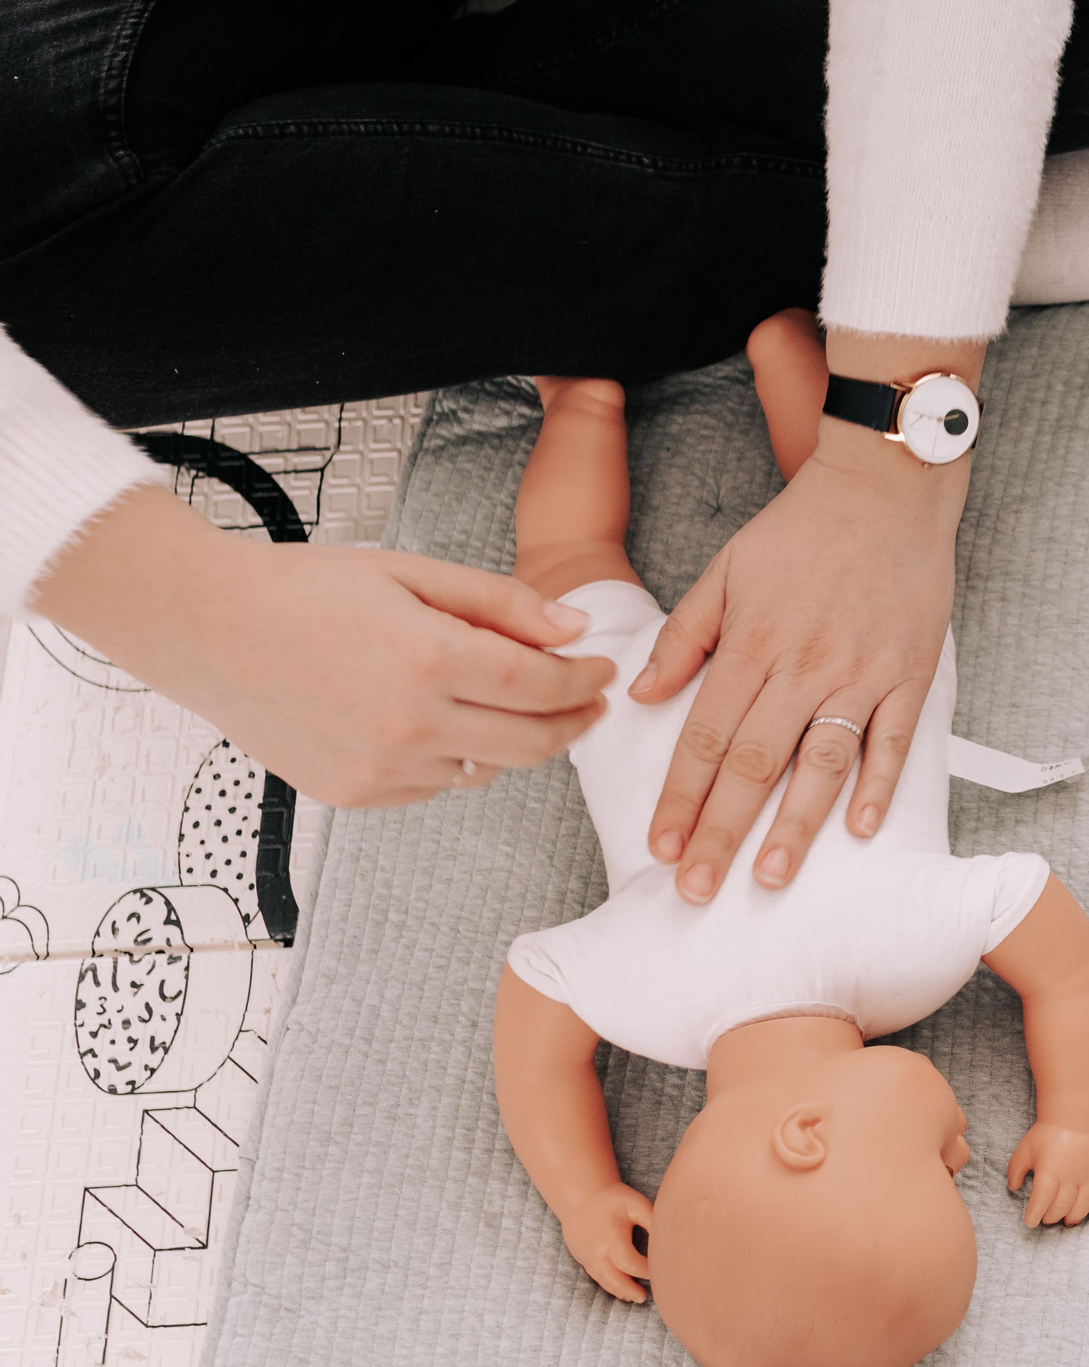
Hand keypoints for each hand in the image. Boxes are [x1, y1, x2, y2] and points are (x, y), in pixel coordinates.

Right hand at [32, 488, 611, 804]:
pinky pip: (435, 786)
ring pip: (486, 769)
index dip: (586, 682)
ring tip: (504, 701)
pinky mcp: (353, 794)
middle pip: (531, 743)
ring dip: (510, 740)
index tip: (605, 672)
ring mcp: (379, 767)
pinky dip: (454, 759)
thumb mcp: (411, 573)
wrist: (206, 628)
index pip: (542, 685)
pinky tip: (437, 722)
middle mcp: (408, 723)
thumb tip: (576, 629)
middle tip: (591, 706)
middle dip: (573, 724)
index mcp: (428, 658)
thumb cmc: (306, 589)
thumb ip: (501, 603)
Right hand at [558, 1180, 655, 1303]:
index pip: (631, 1264)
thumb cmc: (610, 1199)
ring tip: (635, 1297)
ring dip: (619, 1291)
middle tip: (645, 1298)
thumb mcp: (634, 1204)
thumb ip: (651, 1220)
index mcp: (612, 1242)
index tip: (659, 1269)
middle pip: (615, 1281)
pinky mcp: (583, 1258)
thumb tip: (667, 1236)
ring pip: (604, 1281)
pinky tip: (619, 1288)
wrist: (579, 1195)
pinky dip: (609, 1284)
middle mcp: (597, 1254)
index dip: (646, 1270)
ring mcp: (588, 1258)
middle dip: (630, 1290)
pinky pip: (597, 1276)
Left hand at [637, 413, 967, 903]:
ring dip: (795, 827)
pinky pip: (894, 740)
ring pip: (822, 764)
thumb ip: (684, 636)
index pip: (707, 737)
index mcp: (752, 643)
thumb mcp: (725, 568)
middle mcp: (804, 666)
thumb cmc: (803, 527)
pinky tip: (863, 831)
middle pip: (755, 765)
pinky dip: (879, 787)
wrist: (885, 485)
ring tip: (771, 877)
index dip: (681, 797)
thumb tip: (641, 694)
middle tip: (699, 889)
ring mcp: (861, 673)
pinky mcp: (909, 673)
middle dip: (722, 833)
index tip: (662, 846)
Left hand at [1005, 1125, 1088, 1227]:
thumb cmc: (1048, 1132)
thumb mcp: (1025, 1149)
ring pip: (1082, 1208)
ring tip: (1065, 1219)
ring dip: (1072, 1218)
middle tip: (1046, 1219)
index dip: (1033, 1216)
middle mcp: (1070, 1178)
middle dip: (1051, 1218)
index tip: (1030, 1222)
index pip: (1040, 1203)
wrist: (1078, 1115)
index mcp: (1049, 1173)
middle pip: (1061, 1209)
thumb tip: (1013, 1188)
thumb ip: (1015, 1170)